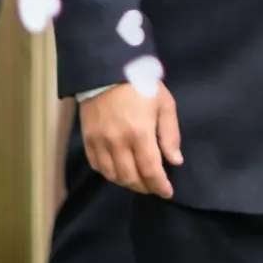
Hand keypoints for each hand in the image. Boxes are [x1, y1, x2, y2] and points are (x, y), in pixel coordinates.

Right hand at [81, 78, 182, 196]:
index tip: (167, 192)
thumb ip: (170, 134)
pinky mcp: (88, 139)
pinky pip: (97, 166)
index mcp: (140, 134)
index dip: (160, 186)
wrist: (107, 70)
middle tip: (154, 187)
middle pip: (131, 178)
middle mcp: (118, 143)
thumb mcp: (164, 104)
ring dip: (127, 182)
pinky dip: (109, 174)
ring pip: (113, 176)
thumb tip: (175, 161)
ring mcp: (100, 142)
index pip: (151, 171)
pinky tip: (118, 172)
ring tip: (138, 180)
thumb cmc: (141, 85)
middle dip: (145, 187)